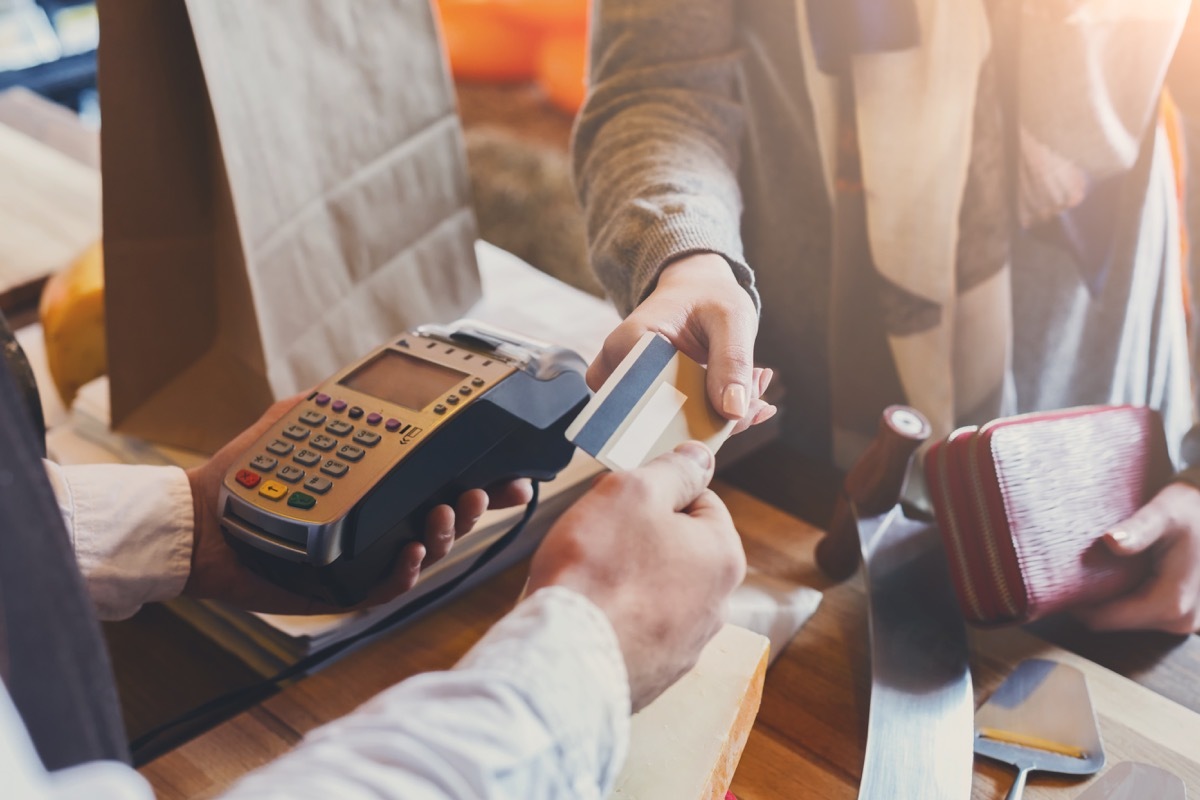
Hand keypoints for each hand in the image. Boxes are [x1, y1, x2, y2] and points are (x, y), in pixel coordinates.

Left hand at [185, 395, 533, 613]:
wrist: (200, 521)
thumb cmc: (248, 471)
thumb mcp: (298, 419)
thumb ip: (337, 400)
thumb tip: (373, 377)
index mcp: (381, 483)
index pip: (443, 479)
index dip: (484, 478)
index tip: (513, 471)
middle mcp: (383, 520)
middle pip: (449, 516)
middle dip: (476, 506)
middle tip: (483, 493)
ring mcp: (368, 554)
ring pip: (428, 550)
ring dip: (447, 534)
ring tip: (443, 515)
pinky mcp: (347, 586)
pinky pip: (389, 586)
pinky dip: (407, 571)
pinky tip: (410, 551)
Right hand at [526, 441, 745, 709]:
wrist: (565, 658)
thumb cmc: (598, 570)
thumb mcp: (633, 493)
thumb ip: (673, 471)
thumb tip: (701, 457)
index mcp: (723, 556)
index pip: (703, 502)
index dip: (659, 493)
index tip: (623, 501)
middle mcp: (718, 605)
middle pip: (681, 549)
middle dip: (643, 539)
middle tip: (600, 538)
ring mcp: (687, 645)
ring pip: (659, 592)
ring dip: (630, 581)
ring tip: (591, 581)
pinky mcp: (656, 675)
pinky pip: (639, 632)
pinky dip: (618, 620)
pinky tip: (591, 616)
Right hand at [588, 252, 774, 434]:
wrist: (696, 290)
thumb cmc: (709, 296)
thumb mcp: (731, 317)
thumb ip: (733, 360)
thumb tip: (733, 412)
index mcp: (629, 345)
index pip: (651, 401)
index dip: (694, 419)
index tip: (739, 413)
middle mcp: (620, 371)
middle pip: (661, 421)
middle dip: (714, 422)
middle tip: (759, 406)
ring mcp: (631, 388)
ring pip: (674, 427)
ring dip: (720, 419)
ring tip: (756, 391)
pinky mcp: (649, 399)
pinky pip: (682, 421)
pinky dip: (717, 414)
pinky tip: (749, 394)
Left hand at [1075, 482, 1199, 633]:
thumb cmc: (1188, 509)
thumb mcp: (1162, 513)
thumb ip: (1137, 530)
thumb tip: (1110, 541)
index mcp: (1171, 602)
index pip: (1104, 620)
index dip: (1077, 603)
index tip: (1057, 581)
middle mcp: (1180, 621)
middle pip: (1113, 623)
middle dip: (1092, 600)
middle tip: (1074, 571)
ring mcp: (1183, 622)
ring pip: (1125, 620)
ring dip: (1108, 598)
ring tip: (1097, 569)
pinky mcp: (1180, 616)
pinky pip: (1140, 614)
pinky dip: (1124, 597)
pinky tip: (1117, 574)